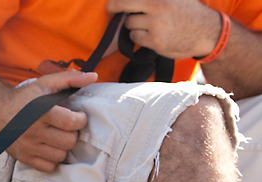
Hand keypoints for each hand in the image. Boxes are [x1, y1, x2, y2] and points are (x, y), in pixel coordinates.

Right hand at [1, 70, 97, 172]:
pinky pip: (49, 167)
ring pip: (60, 155)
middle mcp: (32, 131)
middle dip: (72, 133)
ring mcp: (27, 147)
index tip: (76, 115)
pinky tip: (49, 147)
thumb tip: (94, 77)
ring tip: (57, 136)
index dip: (80, 119)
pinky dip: (52, 159)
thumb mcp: (46, 83)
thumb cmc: (25, 98)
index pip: (72, 123)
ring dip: (63, 146)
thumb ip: (70, 78)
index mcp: (40, 111)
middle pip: (69, 141)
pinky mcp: (24, 158)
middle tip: (66, 126)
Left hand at [106, 0, 222, 59]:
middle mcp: (157, 6)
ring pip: (129, 24)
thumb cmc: (189, 12)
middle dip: (114, 7)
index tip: (110, 2)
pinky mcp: (155, 40)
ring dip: (133, 25)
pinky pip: (135, 38)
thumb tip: (136, 0)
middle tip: (110, 9)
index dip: (117, 0)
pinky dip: (139, 37)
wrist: (207, 32)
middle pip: (123, 5)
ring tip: (147, 25)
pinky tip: (151, 35)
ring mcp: (155, 24)